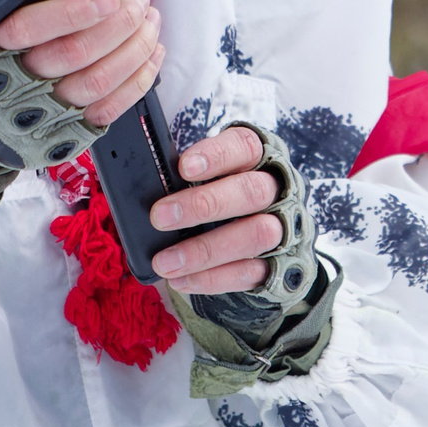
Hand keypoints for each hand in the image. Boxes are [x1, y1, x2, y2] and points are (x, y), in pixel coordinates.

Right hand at [0, 0, 165, 131]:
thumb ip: (31, 3)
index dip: (72, 12)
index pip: (28, 28)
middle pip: (75, 54)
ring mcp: (45, 108)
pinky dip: (139, 79)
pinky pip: (110, 108)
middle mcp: (16, 80)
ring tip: (149, 20)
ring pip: (98, 81)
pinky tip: (152, 52)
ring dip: (135, 47)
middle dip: (119, 23)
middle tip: (137, 0)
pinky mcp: (69, 128)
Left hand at [145, 126, 282, 295]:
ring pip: (257, 234)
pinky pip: (251, 272)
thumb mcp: (208, 175)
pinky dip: (213, 279)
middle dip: (204, 205)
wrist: (260, 234)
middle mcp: (277, 190)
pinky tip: (181, 280)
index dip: (216, 156)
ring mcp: (284, 228)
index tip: (183, 168)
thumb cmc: (221, 194)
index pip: (244, 146)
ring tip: (166, 262)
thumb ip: (184, 175)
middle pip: (252, 191)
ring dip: (206, 250)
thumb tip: (143, 182)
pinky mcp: (280, 264)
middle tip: (159, 217)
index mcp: (258, 158)